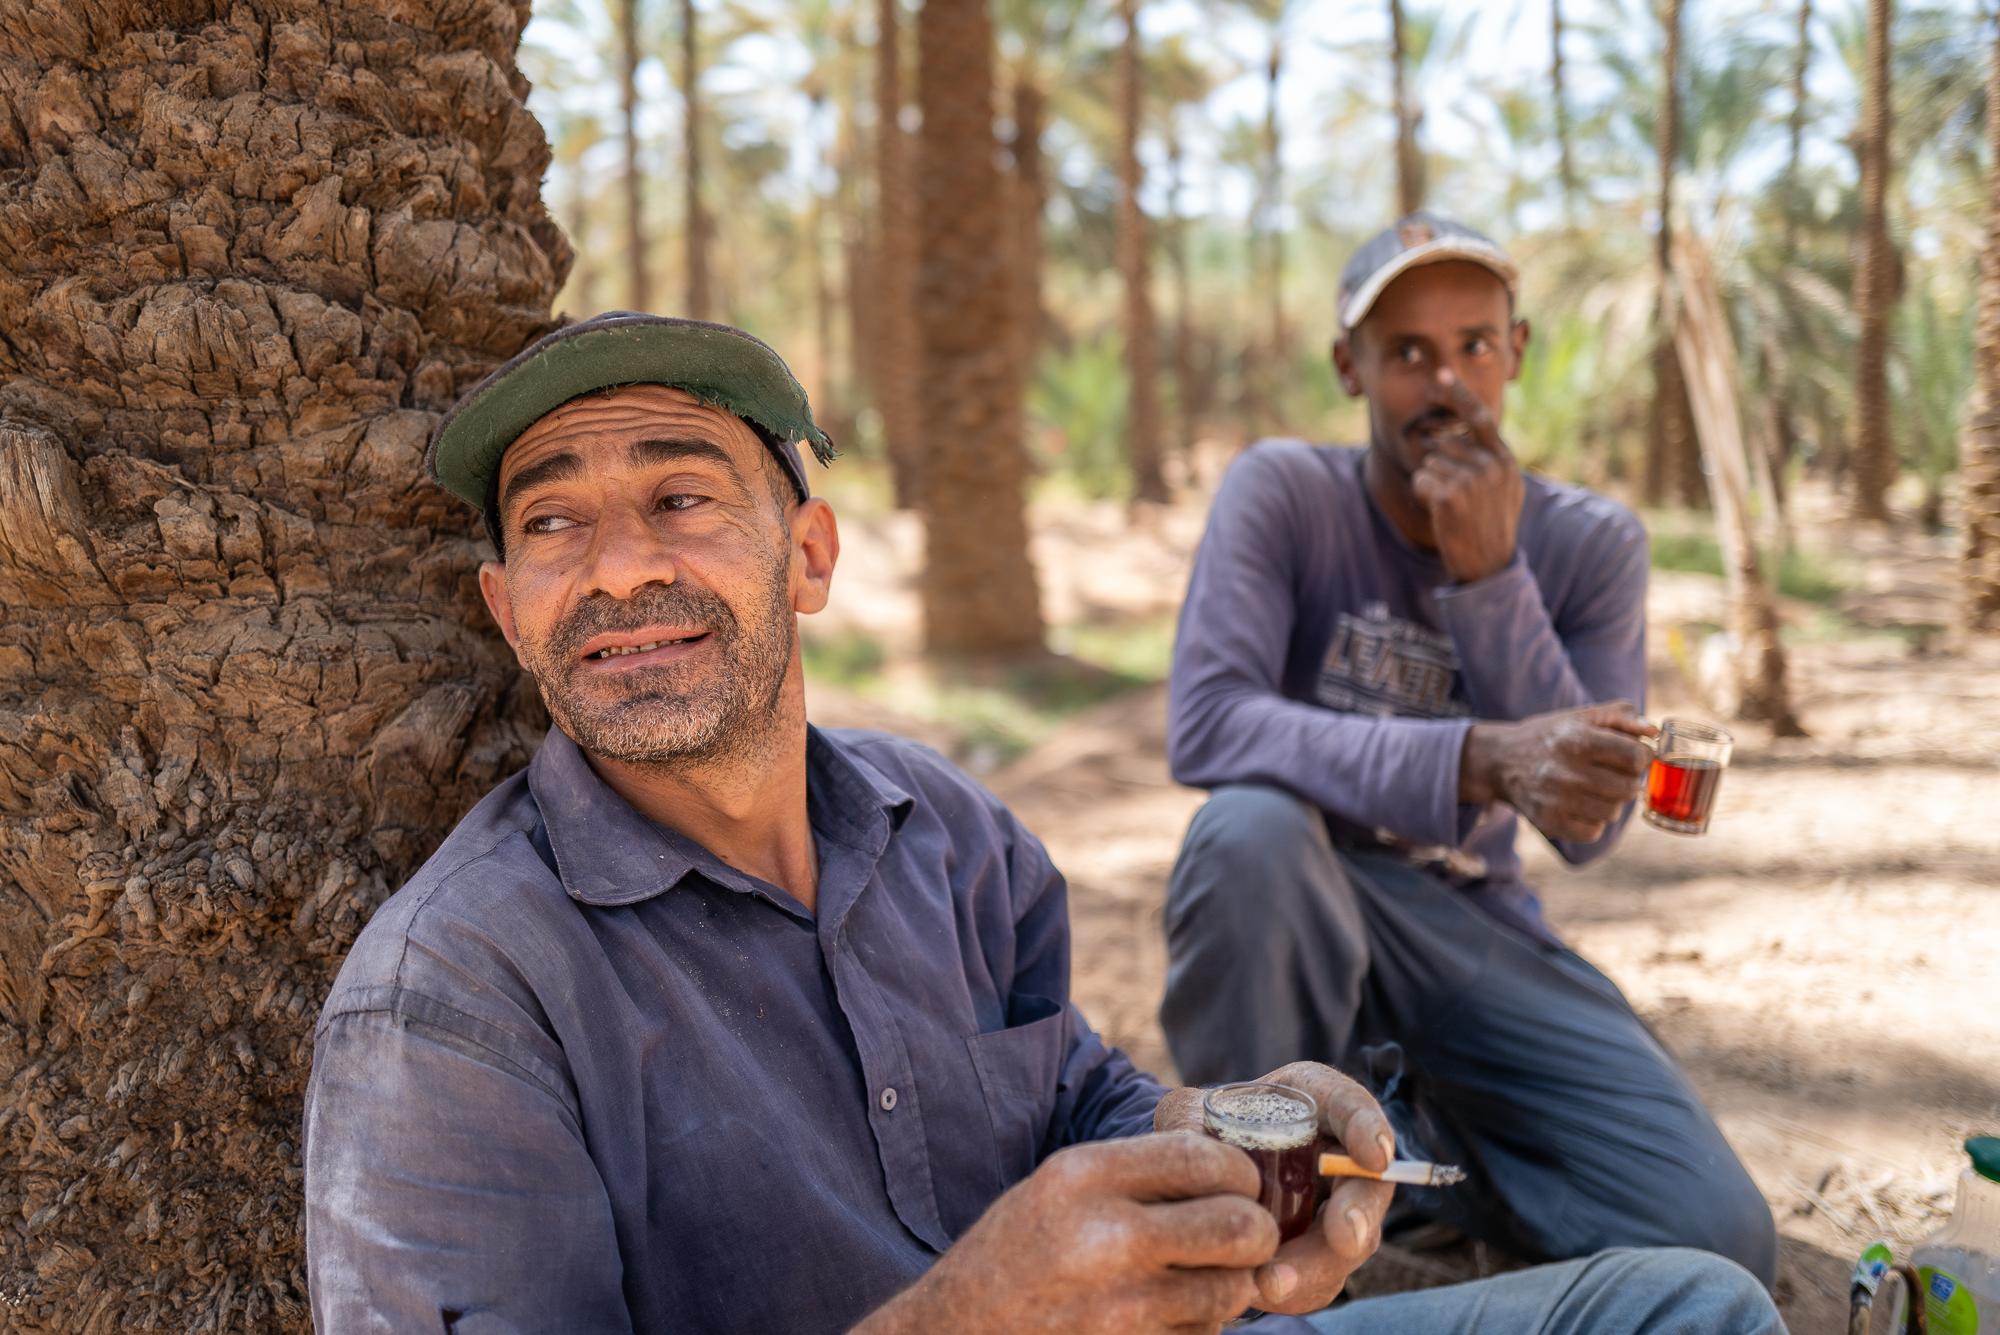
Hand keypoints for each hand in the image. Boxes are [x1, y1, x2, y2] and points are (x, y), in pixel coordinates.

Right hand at [856, 1133, 1277, 1334]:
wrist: (960, 1332)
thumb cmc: (1018, 1252)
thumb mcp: (1062, 1186)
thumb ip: (1140, 1174)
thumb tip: (1238, 1171)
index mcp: (1084, 1177)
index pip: (1206, 1159)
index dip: (1240, 1174)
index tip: (1241, 1186)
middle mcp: (1106, 1238)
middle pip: (1239, 1226)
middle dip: (1253, 1232)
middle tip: (1243, 1236)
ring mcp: (1121, 1308)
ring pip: (1232, 1290)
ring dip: (1228, 1286)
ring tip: (1195, 1279)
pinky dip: (1198, 1327)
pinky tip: (1161, 1316)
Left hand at [1153, 1062, 1395, 1315]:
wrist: (1199, 1177)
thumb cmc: (1201, 1130)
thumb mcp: (1188, 1114)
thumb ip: (1187, 1124)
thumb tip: (1194, 1153)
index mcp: (1309, 1101)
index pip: (1348, 1103)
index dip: (1368, 1126)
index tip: (1375, 1156)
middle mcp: (1334, 1155)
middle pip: (1366, 1184)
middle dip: (1358, 1213)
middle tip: (1345, 1238)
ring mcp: (1334, 1209)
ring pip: (1348, 1243)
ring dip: (1314, 1267)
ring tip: (1271, 1282)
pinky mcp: (1319, 1254)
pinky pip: (1318, 1278)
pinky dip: (1293, 1289)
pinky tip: (1260, 1290)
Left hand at [1411, 370, 1524, 584]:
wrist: (1489, 566)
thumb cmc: (1492, 526)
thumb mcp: (1505, 489)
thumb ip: (1492, 459)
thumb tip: (1473, 429)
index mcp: (1506, 460)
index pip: (1480, 418)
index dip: (1458, 394)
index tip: (1440, 374)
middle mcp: (1492, 465)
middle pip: (1444, 445)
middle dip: (1440, 466)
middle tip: (1456, 498)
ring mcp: (1472, 480)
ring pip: (1429, 463)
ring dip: (1431, 484)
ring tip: (1452, 508)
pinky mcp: (1451, 495)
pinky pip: (1421, 480)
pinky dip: (1423, 495)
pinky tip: (1441, 513)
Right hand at [1462, 701, 1659, 842]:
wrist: (1501, 761)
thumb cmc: (1551, 736)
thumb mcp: (1582, 716)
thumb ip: (1622, 717)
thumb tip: (1654, 732)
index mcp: (1577, 740)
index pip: (1635, 756)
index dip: (1642, 757)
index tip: (1633, 756)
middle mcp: (1565, 771)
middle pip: (1629, 788)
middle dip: (1628, 780)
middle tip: (1614, 773)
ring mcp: (1556, 800)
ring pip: (1613, 812)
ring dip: (1612, 801)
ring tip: (1595, 788)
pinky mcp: (1549, 822)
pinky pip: (1594, 831)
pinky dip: (1593, 821)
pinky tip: (1581, 805)